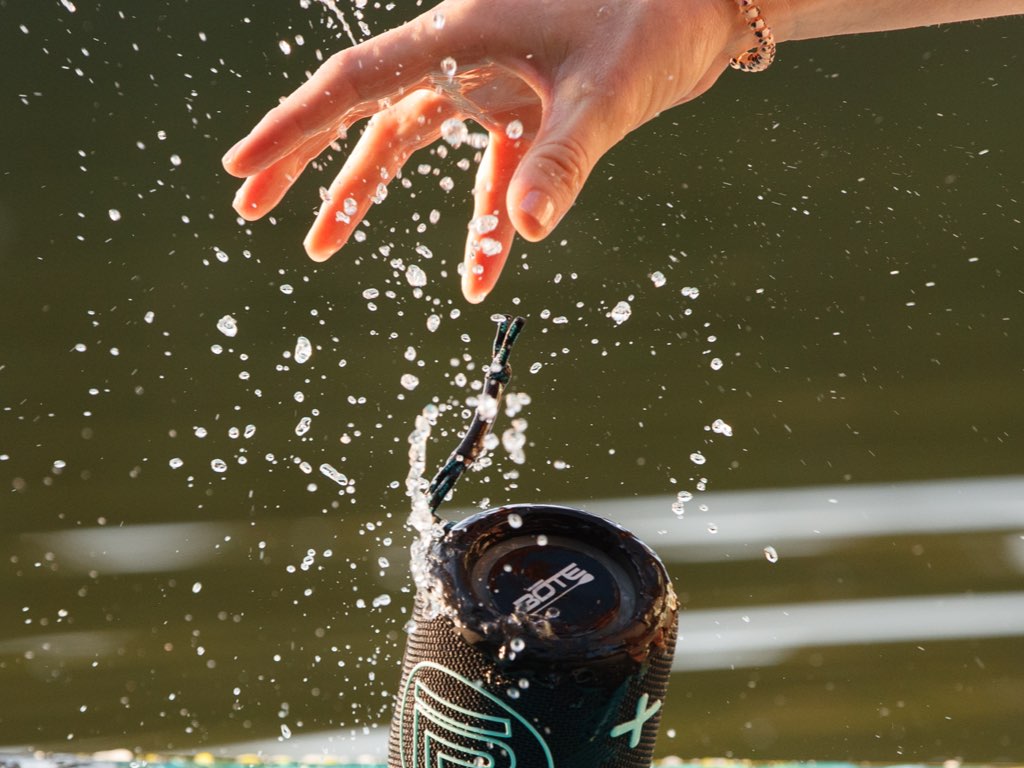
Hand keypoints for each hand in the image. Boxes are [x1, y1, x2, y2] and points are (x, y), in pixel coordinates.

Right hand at [221, 0, 740, 302]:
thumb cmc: (658, 18)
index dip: (292, 128)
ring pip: (407, 142)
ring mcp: (490, 83)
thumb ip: (562, 160)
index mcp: (460, 36)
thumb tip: (520, 236)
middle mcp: (462, 56)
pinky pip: (486, 175)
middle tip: (250, 202)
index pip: (353, 85)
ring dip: (367, 194)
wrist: (707, 2)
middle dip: (303, 160)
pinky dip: (480, 225)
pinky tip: (480, 277)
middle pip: (361, 112)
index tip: (241, 166)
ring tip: (321, 244)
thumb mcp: (608, 91)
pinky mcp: (526, 111)